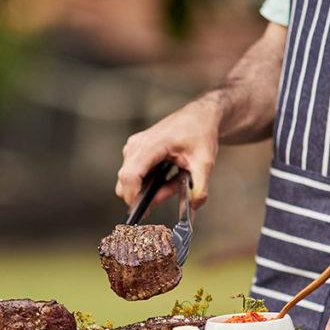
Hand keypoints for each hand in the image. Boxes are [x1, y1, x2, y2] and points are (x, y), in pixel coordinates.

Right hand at [115, 94, 221, 209]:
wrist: (199, 117)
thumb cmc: (200, 133)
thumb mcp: (204, 162)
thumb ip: (199, 187)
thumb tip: (193, 206)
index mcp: (151, 145)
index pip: (130, 176)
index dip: (133, 198)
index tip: (143, 212)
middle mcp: (136, 145)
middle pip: (125, 181)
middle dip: (142, 196)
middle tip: (166, 197)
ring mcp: (133, 148)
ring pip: (129, 180)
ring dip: (148, 189)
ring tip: (173, 183)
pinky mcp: (135, 152)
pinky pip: (134, 175)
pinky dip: (149, 183)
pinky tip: (167, 178)